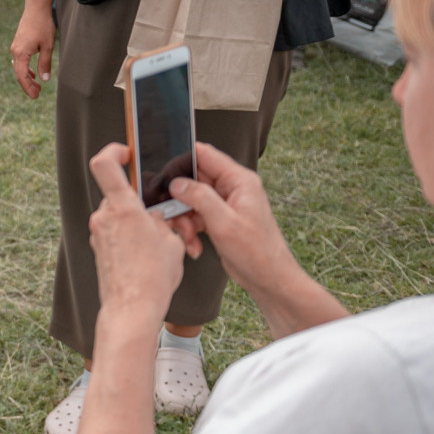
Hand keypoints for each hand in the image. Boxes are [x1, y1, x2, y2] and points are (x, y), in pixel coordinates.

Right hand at [11, 4, 54, 98]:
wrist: (36, 8)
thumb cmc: (43, 26)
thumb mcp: (47, 46)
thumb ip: (45, 63)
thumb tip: (44, 79)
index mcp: (20, 53)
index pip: (21, 76)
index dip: (28, 87)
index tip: (35, 96)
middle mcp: (15, 51)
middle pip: (19, 73)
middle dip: (28, 84)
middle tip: (38, 94)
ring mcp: (15, 47)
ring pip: (19, 67)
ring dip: (27, 77)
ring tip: (37, 85)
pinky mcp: (18, 43)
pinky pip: (20, 60)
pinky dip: (25, 69)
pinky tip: (33, 72)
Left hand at [86, 142, 187, 328]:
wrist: (131, 310)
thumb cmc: (152, 278)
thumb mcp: (171, 241)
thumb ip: (162, 219)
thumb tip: (155, 216)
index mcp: (122, 208)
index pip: (104, 164)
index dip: (114, 151)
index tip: (127, 152)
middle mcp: (104, 217)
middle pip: (122, 194)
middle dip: (144, 201)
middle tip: (165, 217)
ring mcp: (98, 233)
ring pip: (121, 215)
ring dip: (140, 222)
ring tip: (163, 242)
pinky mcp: (99, 248)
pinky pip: (117, 232)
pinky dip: (133, 236)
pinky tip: (151, 252)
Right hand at [166, 142, 298, 297]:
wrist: (269, 278)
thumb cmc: (256, 252)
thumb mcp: (224, 222)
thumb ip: (200, 197)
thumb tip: (177, 183)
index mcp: (240, 181)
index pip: (205, 155)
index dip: (181, 162)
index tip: (164, 177)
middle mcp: (233, 188)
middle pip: (194, 179)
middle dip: (179, 199)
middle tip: (172, 214)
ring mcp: (226, 204)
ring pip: (191, 200)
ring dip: (184, 219)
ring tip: (188, 237)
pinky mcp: (220, 219)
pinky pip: (196, 216)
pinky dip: (190, 230)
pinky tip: (194, 245)